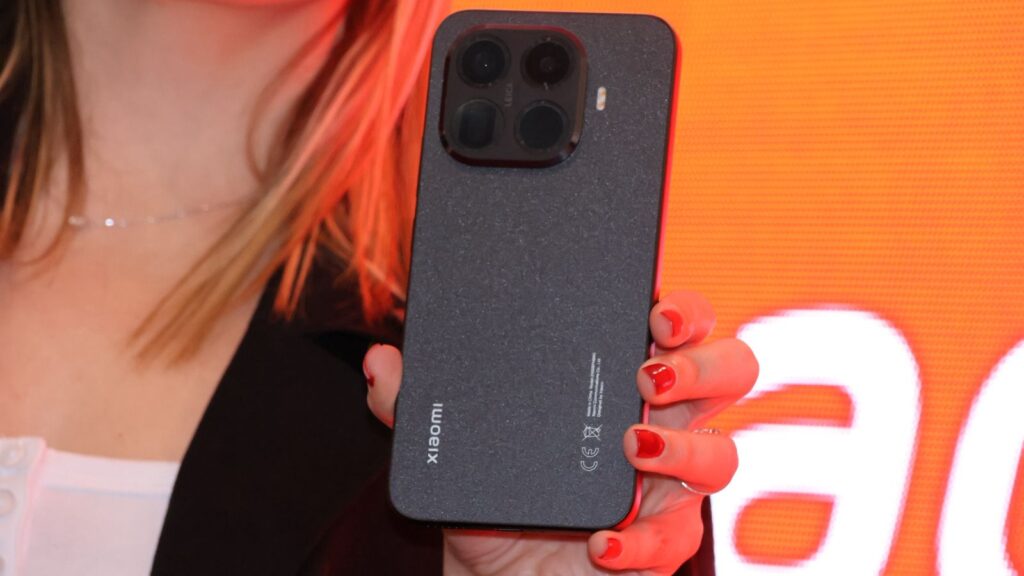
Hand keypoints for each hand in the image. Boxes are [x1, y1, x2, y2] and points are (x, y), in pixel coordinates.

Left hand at [364, 291, 757, 574]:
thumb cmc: (492, 500)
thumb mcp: (449, 447)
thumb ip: (413, 404)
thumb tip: (380, 362)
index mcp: (616, 378)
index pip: (675, 324)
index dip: (684, 309)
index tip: (655, 310)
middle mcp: (658, 422)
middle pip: (729, 372)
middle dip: (704, 364)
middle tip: (649, 376)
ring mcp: (667, 485)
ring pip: (722, 454)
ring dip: (686, 449)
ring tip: (633, 450)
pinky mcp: (661, 544)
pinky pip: (675, 540)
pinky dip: (640, 541)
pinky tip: (602, 542)